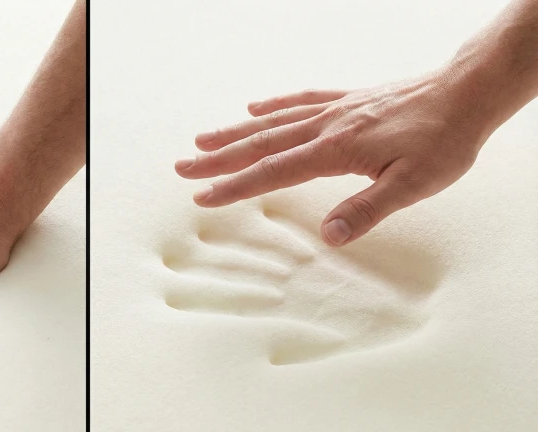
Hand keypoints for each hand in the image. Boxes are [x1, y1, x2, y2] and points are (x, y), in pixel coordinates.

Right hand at [175, 70, 490, 245]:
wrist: (466, 93)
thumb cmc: (444, 139)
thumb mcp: (413, 184)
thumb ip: (367, 210)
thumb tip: (329, 236)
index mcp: (336, 150)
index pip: (274, 171)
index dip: (235, 186)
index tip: (203, 197)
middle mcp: (326, 126)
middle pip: (261, 144)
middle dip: (218, 159)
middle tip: (183, 168)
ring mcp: (334, 109)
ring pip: (273, 121)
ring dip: (234, 132)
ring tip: (201, 140)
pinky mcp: (347, 99)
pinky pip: (300, 100)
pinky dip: (273, 105)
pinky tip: (254, 107)